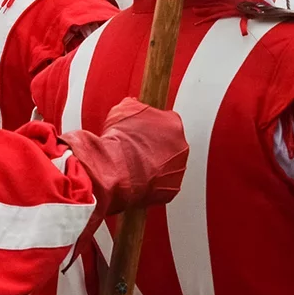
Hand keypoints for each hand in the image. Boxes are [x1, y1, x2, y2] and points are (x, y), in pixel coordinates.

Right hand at [60, 98, 188, 215]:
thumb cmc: (119, 141)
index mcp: (173, 124)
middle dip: (156, 147)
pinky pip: (163, 184)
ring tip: (136, 166)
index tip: (144, 132)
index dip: (153, 127)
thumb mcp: (123, 110)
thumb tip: (134, 104)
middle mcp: (181, 146)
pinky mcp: (171, 189)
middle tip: (138, 150)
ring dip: (155, 165)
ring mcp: (178, 169)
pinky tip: (138, 179)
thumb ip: (135, 105)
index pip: (168, 121)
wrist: (112, 169)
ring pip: (168, 165)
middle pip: (171, 144)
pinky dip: (153, 183)